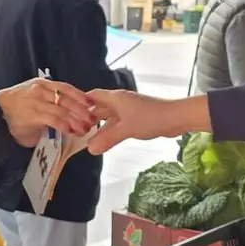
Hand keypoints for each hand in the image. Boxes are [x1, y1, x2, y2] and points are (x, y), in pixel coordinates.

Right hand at [0, 79, 93, 147]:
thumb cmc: (14, 108)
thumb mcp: (33, 98)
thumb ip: (49, 102)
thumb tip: (69, 113)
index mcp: (42, 84)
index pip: (67, 88)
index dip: (81, 97)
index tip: (92, 105)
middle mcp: (41, 90)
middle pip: (68, 99)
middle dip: (83, 111)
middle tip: (92, 120)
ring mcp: (37, 102)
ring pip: (64, 110)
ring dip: (77, 121)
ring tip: (84, 129)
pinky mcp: (34, 115)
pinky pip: (55, 120)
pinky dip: (66, 126)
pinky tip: (71, 131)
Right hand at [87, 91, 209, 153]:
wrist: (176, 118)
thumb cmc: (151, 118)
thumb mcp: (126, 129)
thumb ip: (107, 139)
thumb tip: (89, 149)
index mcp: (115, 98)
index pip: (92, 96)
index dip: (80, 103)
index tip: (68, 112)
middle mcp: (120, 101)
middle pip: (100, 107)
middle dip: (88, 117)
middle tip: (75, 129)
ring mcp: (129, 110)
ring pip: (110, 117)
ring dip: (100, 126)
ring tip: (87, 137)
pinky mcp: (137, 118)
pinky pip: (119, 123)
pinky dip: (111, 130)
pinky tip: (107, 140)